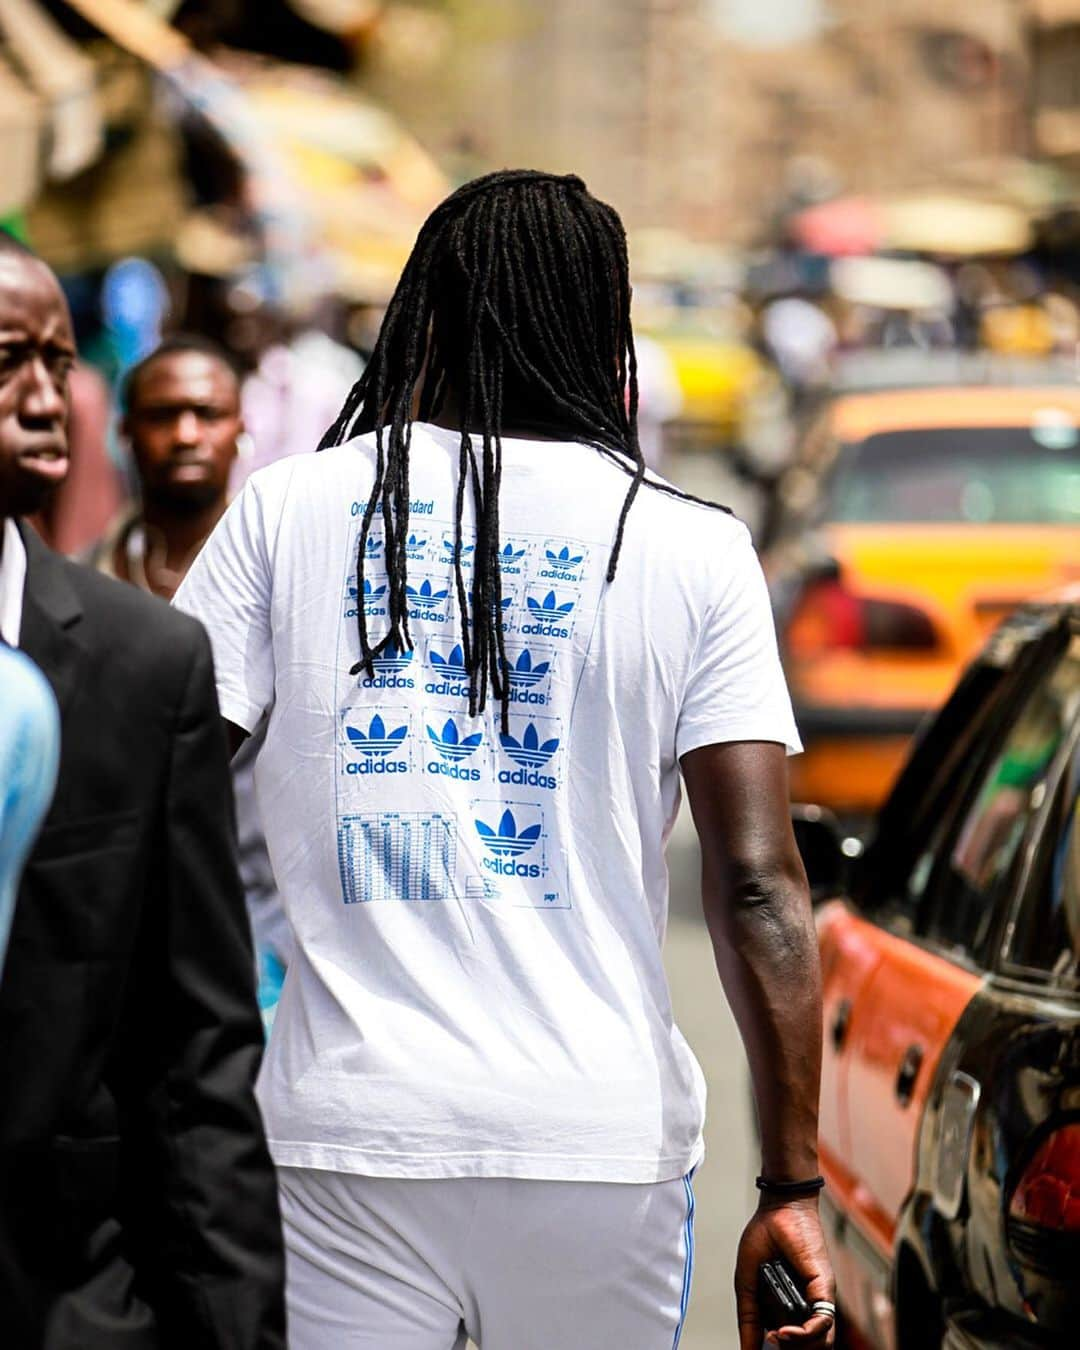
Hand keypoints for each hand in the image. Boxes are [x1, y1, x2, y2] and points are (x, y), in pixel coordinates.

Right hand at [734, 1197, 835, 1348]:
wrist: (776, 1209)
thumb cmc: (764, 1239)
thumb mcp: (747, 1286)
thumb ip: (749, 1320)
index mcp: (789, 1308)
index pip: (792, 1343)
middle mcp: (807, 1307)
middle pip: (807, 1347)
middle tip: (769, 1346)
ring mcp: (817, 1300)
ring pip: (819, 1343)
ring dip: (797, 1347)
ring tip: (775, 1339)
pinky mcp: (824, 1290)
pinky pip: (822, 1323)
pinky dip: (804, 1334)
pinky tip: (784, 1332)